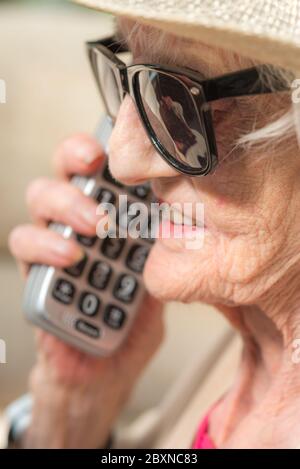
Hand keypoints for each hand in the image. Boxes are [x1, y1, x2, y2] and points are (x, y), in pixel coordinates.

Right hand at [9, 133, 163, 446]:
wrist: (107, 367)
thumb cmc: (132, 320)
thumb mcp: (161, 280)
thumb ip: (169, 253)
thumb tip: (192, 217)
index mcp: (109, 219)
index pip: (98, 172)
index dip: (100, 148)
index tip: (114, 142)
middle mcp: (76, 226)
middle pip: (61, 174)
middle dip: (76, 165)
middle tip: (97, 173)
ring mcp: (52, 248)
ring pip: (37, 203)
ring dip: (64, 205)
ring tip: (92, 225)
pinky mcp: (36, 275)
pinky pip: (26, 249)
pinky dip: (47, 247)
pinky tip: (71, 258)